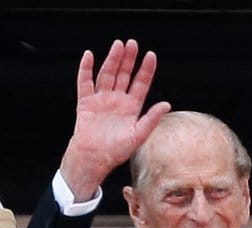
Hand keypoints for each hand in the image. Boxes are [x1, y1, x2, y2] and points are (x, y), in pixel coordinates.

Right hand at [59, 38, 171, 200]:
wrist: (93, 160)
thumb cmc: (115, 152)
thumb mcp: (138, 136)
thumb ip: (151, 119)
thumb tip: (167, 104)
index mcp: (131, 107)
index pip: (140, 83)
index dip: (146, 70)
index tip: (150, 55)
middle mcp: (117, 101)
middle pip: (123, 75)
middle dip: (128, 59)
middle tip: (132, 43)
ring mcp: (101, 100)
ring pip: (107, 75)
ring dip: (112, 60)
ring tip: (118, 45)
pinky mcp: (86, 103)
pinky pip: (85, 83)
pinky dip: (85, 69)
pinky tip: (88, 56)